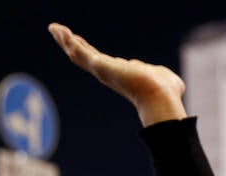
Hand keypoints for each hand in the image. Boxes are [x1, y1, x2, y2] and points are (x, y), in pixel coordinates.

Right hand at [48, 22, 186, 125]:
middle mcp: (109, 74)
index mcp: (122, 76)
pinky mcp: (100, 66)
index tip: (81, 44)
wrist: (160, 96)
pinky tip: (58, 30)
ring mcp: (103, 71)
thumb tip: (171, 82)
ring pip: (78, 54)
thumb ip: (162, 76)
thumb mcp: (165, 78)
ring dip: (65, 40)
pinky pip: (79, 51)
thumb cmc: (166, 91)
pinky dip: (67, 40)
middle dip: (72, 44)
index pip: (102, 61)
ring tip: (54, 28)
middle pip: (85, 57)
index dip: (91, 53)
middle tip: (59, 33)